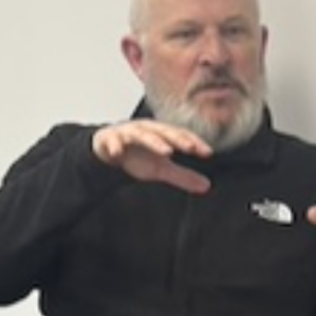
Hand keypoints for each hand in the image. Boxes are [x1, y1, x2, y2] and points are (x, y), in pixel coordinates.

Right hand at [92, 120, 213, 193]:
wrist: (107, 150)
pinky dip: (115, 145)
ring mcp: (128, 132)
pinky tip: (118, 153)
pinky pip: (112, 140)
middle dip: (178, 139)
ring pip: (142, 135)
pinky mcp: (109, 138)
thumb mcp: (161, 168)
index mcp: (160, 133)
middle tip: (190, 148)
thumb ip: (182, 176)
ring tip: (166, 151)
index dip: (194, 142)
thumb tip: (207, 186)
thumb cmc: (137, 156)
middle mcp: (146, 129)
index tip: (207, 153)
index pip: (181, 135)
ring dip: (154, 141)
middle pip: (164, 132)